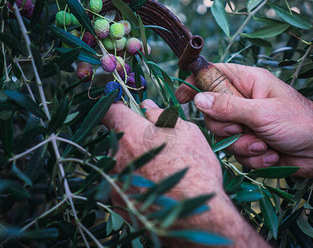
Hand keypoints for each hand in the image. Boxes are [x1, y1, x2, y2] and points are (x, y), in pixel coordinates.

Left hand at [102, 100, 222, 200]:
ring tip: (159, 170)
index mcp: (131, 133)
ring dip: (134, 161)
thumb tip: (147, 106)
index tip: (126, 111)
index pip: (110, 111)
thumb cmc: (195, 168)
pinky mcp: (118, 202)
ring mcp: (114, 181)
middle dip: (132, 138)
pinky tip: (154, 186)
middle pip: (117, 139)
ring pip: (120, 162)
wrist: (194, 215)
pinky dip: (134, 181)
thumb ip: (162, 116)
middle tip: (156, 146)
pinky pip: (122, 184)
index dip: (117, 108)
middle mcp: (116, 156)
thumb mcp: (186, 133)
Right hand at [175, 63, 312, 177]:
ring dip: (244, 146)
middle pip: (212, 112)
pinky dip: (253, 158)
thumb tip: (198, 99)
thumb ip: (228, 107)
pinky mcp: (250, 144)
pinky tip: (272, 155)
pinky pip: (236, 153)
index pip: (213, 75)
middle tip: (243, 129)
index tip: (181, 97)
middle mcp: (244, 101)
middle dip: (227, 127)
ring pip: (223, 136)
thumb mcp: (262, 112)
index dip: (196, 83)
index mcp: (248, 82)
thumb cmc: (300, 122)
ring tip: (265, 145)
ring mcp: (246, 123)